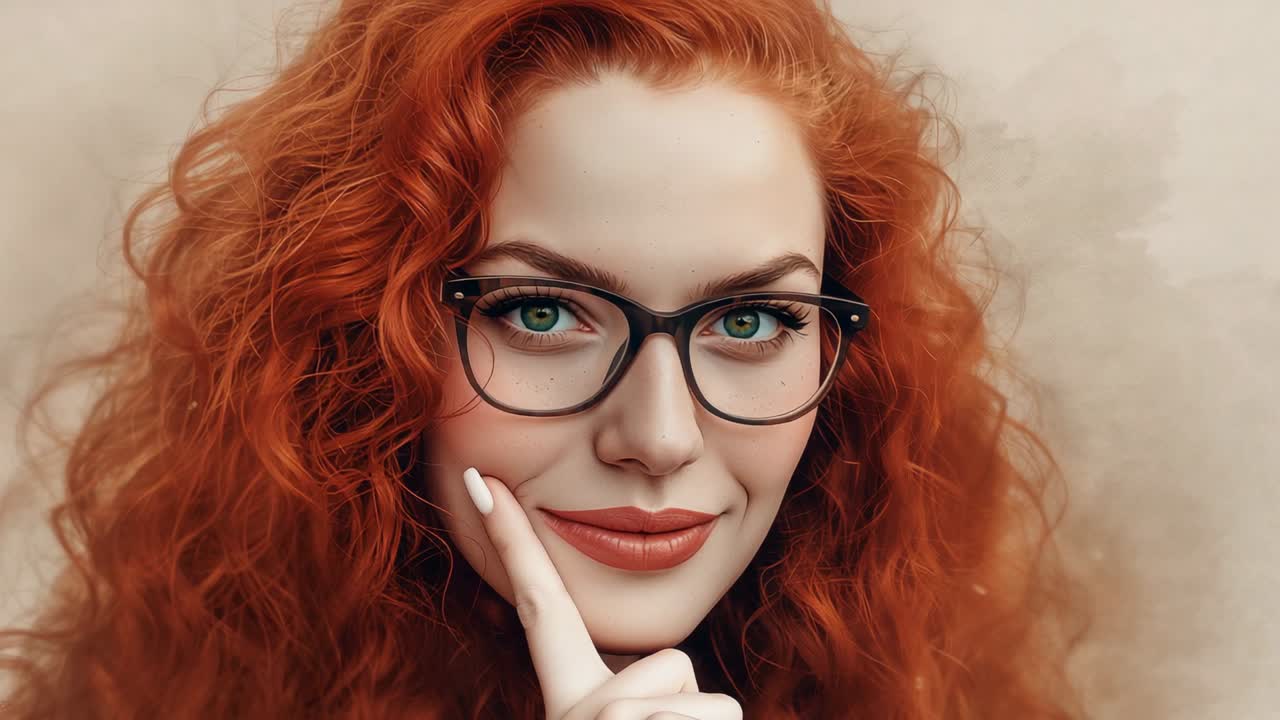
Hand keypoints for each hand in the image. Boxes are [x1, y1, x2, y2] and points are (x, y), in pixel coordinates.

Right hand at [461, 467, 742, 719]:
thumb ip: (641, 693)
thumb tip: (673, 677)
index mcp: (568, 703)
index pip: (539, 606)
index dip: (510, 540)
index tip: (482, 479)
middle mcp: (572, 712)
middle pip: (673, 664)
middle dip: (688, 706)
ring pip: (705, 696)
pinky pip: (723, 712)